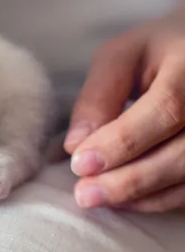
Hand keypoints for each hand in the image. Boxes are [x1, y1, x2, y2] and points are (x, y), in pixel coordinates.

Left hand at [65, 3, 184, 211]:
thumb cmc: (158, 51)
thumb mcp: (121, 57)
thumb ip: (99, 96)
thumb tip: (76, 145)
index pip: (164, 110)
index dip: (121, 142)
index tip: (80, 163)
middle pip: (183, 153)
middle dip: (129, 179)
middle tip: (84, 194)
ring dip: (143, 195)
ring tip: (99, 198)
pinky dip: (162, 199)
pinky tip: (128, 199)